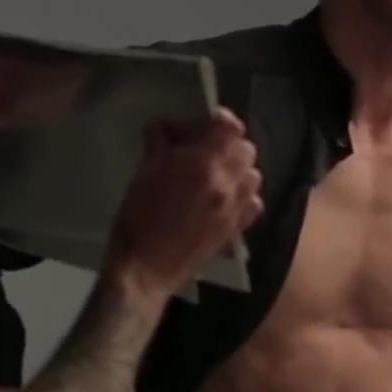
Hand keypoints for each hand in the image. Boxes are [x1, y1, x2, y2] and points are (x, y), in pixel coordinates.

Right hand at [103, 107, 263, 297]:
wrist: (146, 271)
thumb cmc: (138, 219)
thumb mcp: (143, 174)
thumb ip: (158, 145)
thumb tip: (161, 128)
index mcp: (204, 164)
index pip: (229, 126)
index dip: (215, 120)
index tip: (196, 125)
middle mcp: (228, 183)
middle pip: (245, 148)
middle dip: (225, 143)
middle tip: (200, 149)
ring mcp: (236, 207)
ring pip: (253, 174)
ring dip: (236, 168)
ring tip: (213, 174)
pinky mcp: (237, 228)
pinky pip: (253, 201)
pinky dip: (242, 194)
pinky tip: (222, 198)